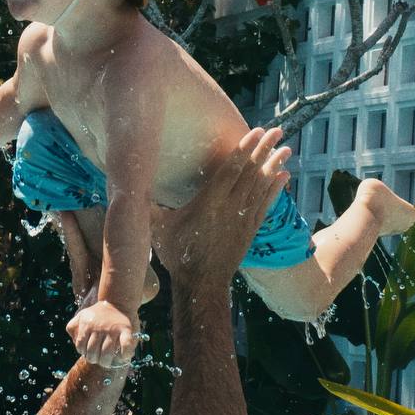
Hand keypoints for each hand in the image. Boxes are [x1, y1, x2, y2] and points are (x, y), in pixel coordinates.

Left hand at [67, 297, 138, 364]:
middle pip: (93, 352)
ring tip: (107, 362)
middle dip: (94, 359)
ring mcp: (112, 329)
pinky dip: (125, 354)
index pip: (80, 346)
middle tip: (98, 360)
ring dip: (106, 361)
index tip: (88, 353)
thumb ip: (73, 326)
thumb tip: (74, 340)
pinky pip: (125, 346)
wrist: (118, 302)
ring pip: (107, 353)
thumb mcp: (82, 315)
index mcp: (86, 324)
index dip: (84, 353)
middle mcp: (98, 327)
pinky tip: (122, 357)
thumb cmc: (98, 313)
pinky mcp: (126, 330)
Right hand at [149, 127, 290, 289]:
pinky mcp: (250, 229)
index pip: (231, 169)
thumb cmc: (177, 254)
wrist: (201, 284)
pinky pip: (266, 204)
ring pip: (262, 186)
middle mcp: (230, 207)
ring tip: (286, 148)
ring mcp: (243, 218)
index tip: (257, 131)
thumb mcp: (158, 227)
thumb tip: (129, 186)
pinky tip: (284, 176)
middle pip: (251, 172)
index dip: (245, 149)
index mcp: (209, 202)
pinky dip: (275, 188)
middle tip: (278, 131)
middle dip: (264, 149)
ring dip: (275, 165)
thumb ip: (149, 205)